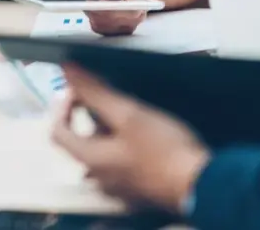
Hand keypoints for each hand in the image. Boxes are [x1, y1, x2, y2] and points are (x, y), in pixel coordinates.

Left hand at [52, 65, 209, 212]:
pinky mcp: (139, 189)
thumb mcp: (128, 114)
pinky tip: (148, 131)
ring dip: (112, 127)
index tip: (80, 87)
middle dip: (92, 113)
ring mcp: (119, 186)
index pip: (58, 130)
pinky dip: (127, 143)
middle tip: (112, 94)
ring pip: (104, 150)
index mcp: (91, 159)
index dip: (64, 104)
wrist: (200, 184)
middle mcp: (99, 177)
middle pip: (82, 140)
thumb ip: (95, 92)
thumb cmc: (164, 150)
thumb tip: (68, 71)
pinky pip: (123, 162)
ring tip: (134, 109)